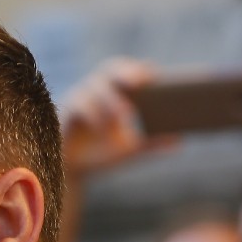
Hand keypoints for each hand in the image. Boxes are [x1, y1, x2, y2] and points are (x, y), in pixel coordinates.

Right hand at [59, 57, 172, 176]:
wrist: (71, 172)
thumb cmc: (100, 154)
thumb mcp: (129, 151)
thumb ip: (151, 144)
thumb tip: (178, 140)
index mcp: (115, 93)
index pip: (128, 71)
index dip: (140, 69)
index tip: (154, 76)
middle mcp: (96, 90)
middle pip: (110, 70)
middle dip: (125, 72)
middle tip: (140, 81)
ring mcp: (78, 99)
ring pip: (93, 87)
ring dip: (111, 100)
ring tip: (126, 114)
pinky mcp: (63, 113)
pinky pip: (78, 106)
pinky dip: (93, 115)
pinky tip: (104, 129)